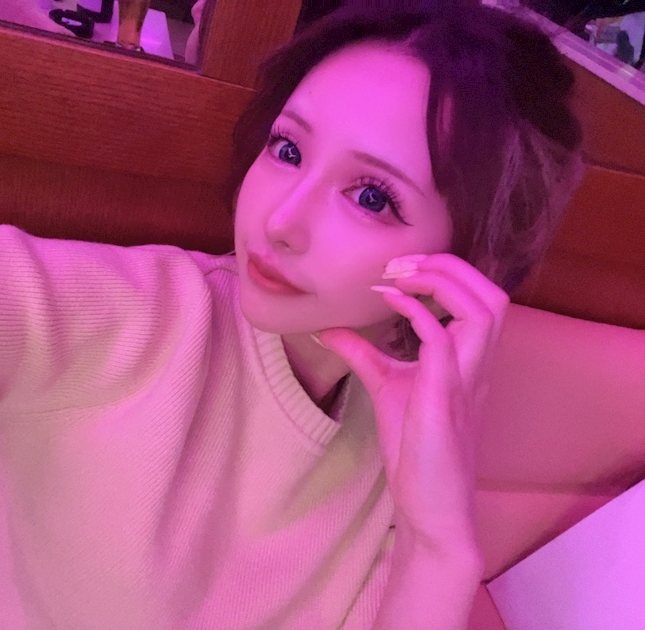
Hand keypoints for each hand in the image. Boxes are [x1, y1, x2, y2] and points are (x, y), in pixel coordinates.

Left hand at [314, 253, 508, 553]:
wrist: (429, 506)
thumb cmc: (415, 449)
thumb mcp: (385, 387)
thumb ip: (364, 354)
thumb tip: (330, 328)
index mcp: (470, 360)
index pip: (481, 298)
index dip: (447, 272)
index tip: (399, 269)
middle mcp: (476, 366)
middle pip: (494, 295)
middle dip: (451, 267)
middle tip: (402, 264)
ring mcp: (465, 381)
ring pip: (486, 311)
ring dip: (442, 282)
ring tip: (399, 277)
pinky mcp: (443, 400)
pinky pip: (444, 342)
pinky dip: (418, 313)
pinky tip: (389, 302)